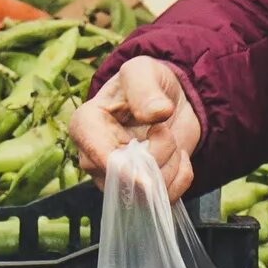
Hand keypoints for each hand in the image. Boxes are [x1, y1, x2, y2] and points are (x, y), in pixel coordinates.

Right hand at [69, 58, 201, 198]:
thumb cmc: (147, 82)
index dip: (121, 170)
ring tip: (170, 137)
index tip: (145, 174)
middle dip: (156, 157)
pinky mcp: (140, 190)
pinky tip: (177, 155)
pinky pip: (166, 196)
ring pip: (146, 192)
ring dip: (171, 165)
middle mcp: (95, 157)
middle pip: (123, 180)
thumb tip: (157, 113)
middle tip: (164, 129)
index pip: (95, 157)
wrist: (169, 98)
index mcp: (86, 125)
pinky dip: (181, 176)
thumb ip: (145, 88)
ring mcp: (116, 178)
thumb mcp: (143, 71)